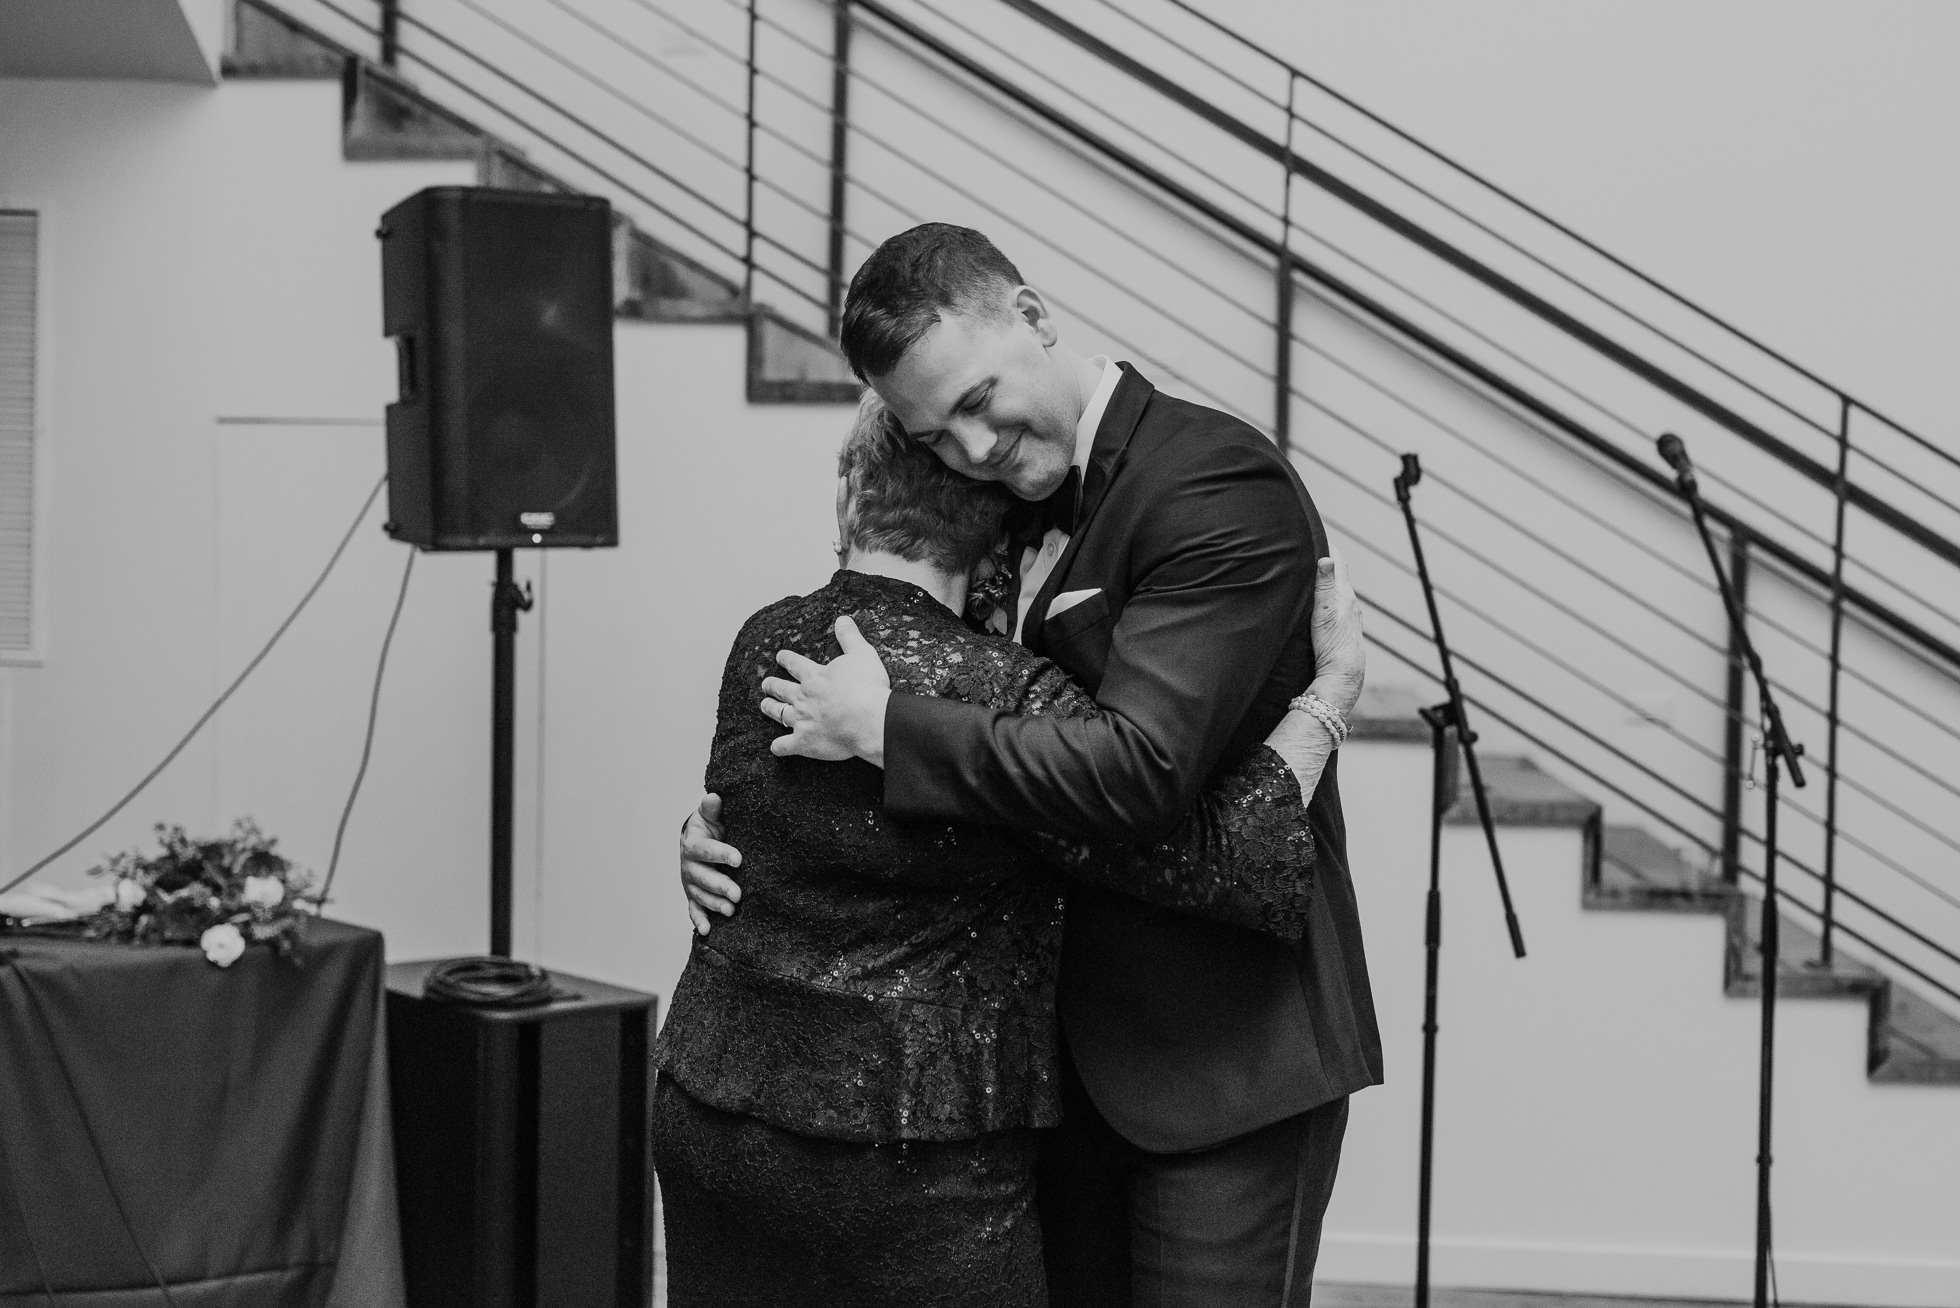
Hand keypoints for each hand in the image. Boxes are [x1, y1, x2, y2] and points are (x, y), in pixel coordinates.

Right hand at [680, 795, 743, 935]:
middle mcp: (689, 866)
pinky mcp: (693, 896)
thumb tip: (714, 796)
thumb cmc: (708, 828)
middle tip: (738, 894)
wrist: (697, 842)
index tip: (739, 859)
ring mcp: (691, 883)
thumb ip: (711, 809)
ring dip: (714, 904)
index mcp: (693, 844)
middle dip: (720, 886)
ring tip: (731, 911)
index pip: (705, 850)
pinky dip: (699, 920)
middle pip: (703, 877)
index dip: (721, 854)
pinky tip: (707, 931)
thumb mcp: (709, 816)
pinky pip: (694, 910)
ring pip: (700, 896)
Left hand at [759, 616, 891, 765]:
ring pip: (778, 713)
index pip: (795, 664)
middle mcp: (803, 697)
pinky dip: (779, 747)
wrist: (869, 719)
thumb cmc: (867, 687)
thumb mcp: (862, 654)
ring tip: (764, 705)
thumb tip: (842, 619)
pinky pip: (785, 746)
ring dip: (770, 708)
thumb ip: (849, 637)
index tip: (780, 656)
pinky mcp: (804, 742)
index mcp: (814, 676)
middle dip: (772, 685)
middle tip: (766, 683)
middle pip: (781, 688)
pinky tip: (776, 747)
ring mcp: (801, 720)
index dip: (786, 659)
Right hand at [1308, 548, 1365, 717]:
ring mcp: (1349, 617)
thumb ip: (1324, 585)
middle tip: (1312, 547)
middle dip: (1327, 560)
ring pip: (1338, 591)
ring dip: (1328, 580)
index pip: (1338, 562)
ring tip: (1314, 572)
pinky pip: (1337, 605)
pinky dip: (1329, 597)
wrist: (1343, 675)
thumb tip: (1327, 557)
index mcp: (1344, 595)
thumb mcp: (1324, 612)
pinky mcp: (1345, 629)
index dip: (1328, 546)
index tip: (1317, 532)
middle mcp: (1350, 603)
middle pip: (1339, 574)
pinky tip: (1321, 603)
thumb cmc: (1332, 645)